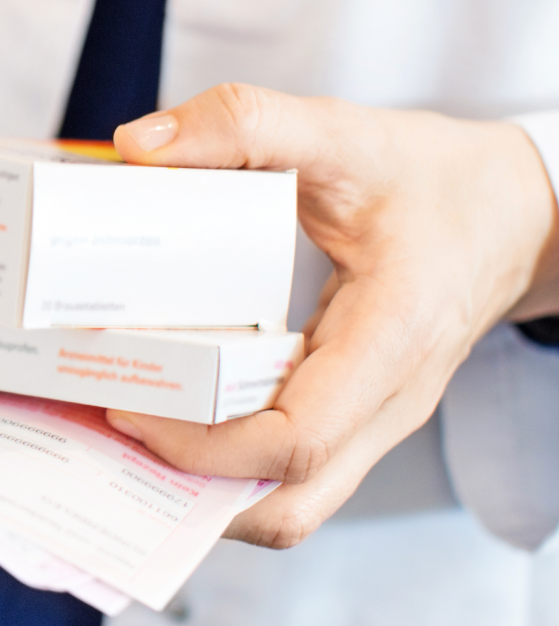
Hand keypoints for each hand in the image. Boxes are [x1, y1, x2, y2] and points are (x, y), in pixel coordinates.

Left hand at [106, 84, 558, 548]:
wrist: (516, 213)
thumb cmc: (436, 179)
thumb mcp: (344, 132)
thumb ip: (245, 124)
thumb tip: (138, 146)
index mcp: (392, 338)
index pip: (297, 438)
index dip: (202, 444)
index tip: (128, 405)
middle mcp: (388, 401)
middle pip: (289, 501)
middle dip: (190, 485)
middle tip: (109, 425)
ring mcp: (375, 417)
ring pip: (291, 498)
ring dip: (207, 482)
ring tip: (127, 429)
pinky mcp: (356, 411)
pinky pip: (291, 465)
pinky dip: (229, 458)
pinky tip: (174, 410)